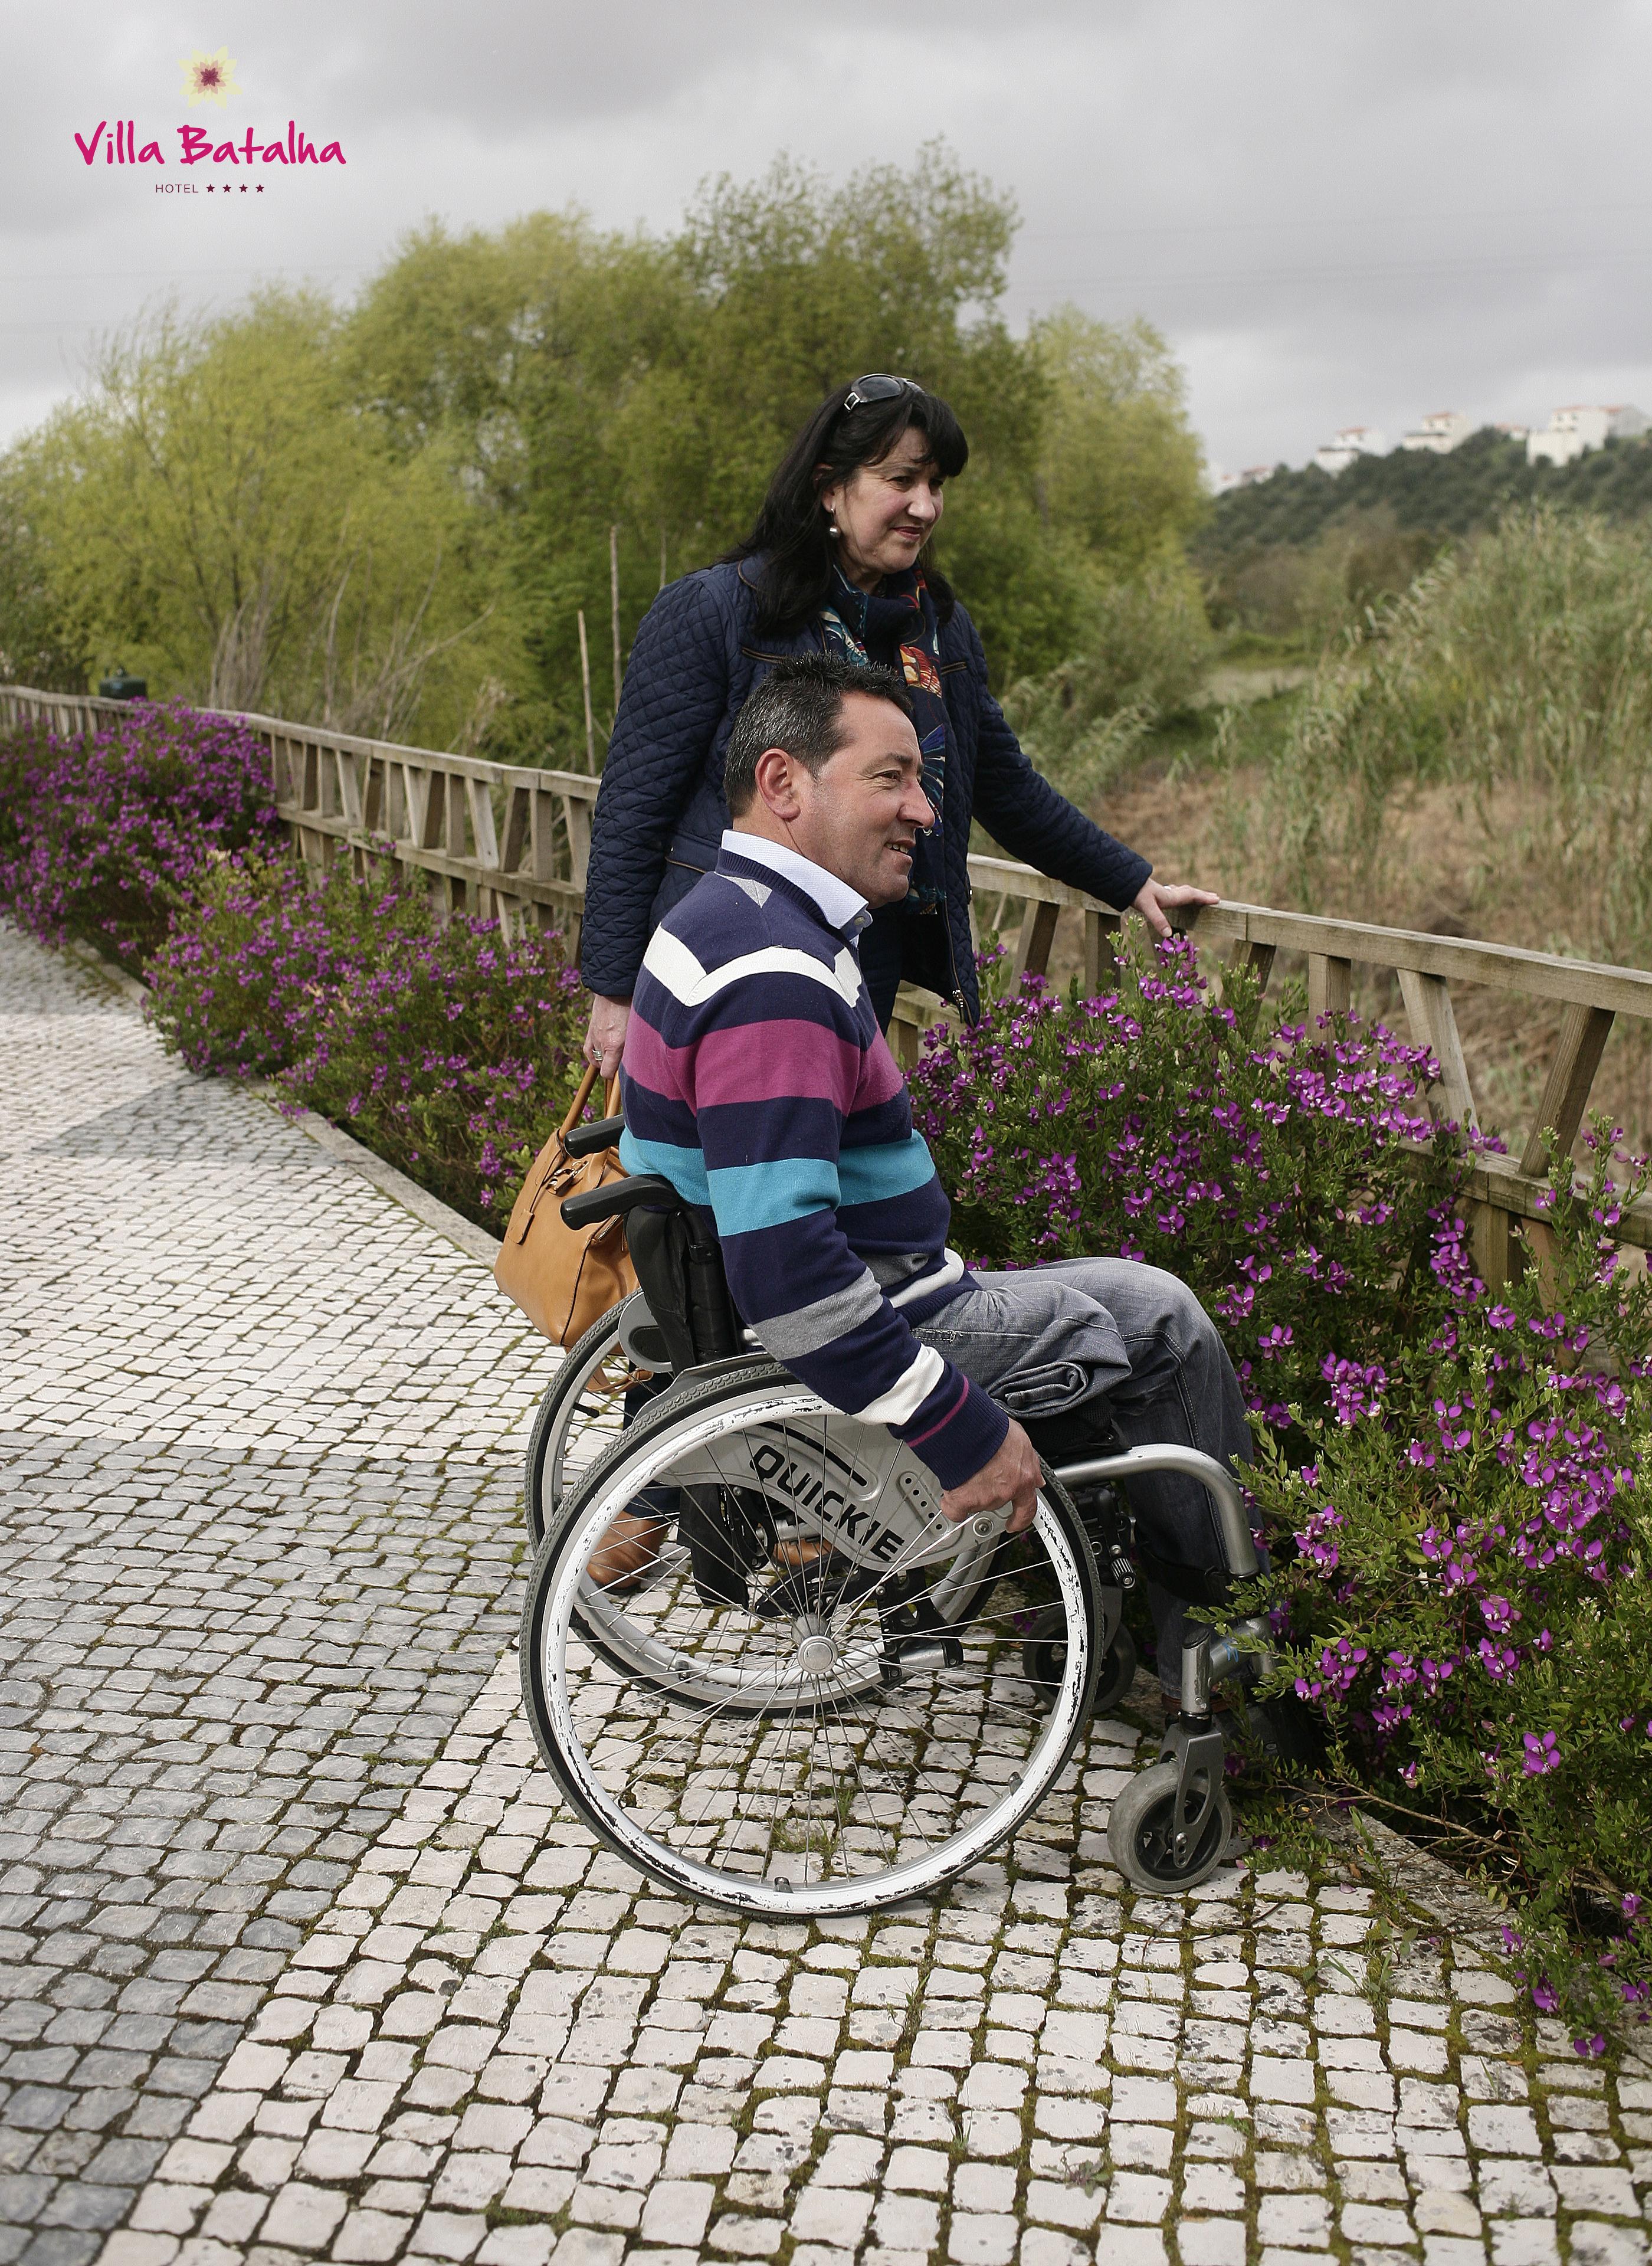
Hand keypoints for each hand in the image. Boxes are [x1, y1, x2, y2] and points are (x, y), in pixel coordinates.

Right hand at [584, 994, 630, 1077]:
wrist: (615, 988)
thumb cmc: (631, 1007)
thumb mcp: (637, 1029)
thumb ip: (634, 1046)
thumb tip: (635, 1059)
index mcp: (614, 1045)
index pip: (606, 1072)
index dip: (613, 1076)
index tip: (622, 1074)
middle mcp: (602, 1042)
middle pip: (603, 1064)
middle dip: (612, 1066)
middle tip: (623, 1062)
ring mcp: (594, 1035)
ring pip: (596, 1056)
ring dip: (604, 1059)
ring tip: (612, 1060)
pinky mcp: (591, 1029)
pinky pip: (588, 1049)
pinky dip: (593, 1054)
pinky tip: (599, 1055)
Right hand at [940, 1418, 1041, 1536]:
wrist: (969, 1427)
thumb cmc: (992, 1429)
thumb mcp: (1021, 1441)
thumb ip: (1029, 1462)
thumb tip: (1034, 1475)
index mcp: (1023, 1478)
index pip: (1028, 1506)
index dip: (1021, 1517)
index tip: (1015, 1522)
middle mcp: (1006, 1491)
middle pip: (998, 1500)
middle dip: (990, 1490)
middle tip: (981, 1474)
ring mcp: (985, 1497)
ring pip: (978, 1502)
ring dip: (972, 1489)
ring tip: (966, 1468)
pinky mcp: (964, 1500)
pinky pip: (956, 1509)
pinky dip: (952, 1503)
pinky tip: (951, 1491)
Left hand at [1131, 877, 1219, 939]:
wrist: (1125, 883)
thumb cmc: (1137, 895)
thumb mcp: (1147, 908)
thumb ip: (1158, 920)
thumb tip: (1169, 934)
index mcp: (1171, 896)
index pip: (1192, 896)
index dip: (1204, 898)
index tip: (1217, 900)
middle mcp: (1170, 893)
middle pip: (1191, 893)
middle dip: (1203, 896)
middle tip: (1216, 898)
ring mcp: (1165, 893)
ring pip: (1184, 892)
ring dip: (1195, 894)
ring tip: (1202, 897)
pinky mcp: (1159, 894)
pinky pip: (1177, 894)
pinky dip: (1183, 895)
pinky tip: (1178, 898)